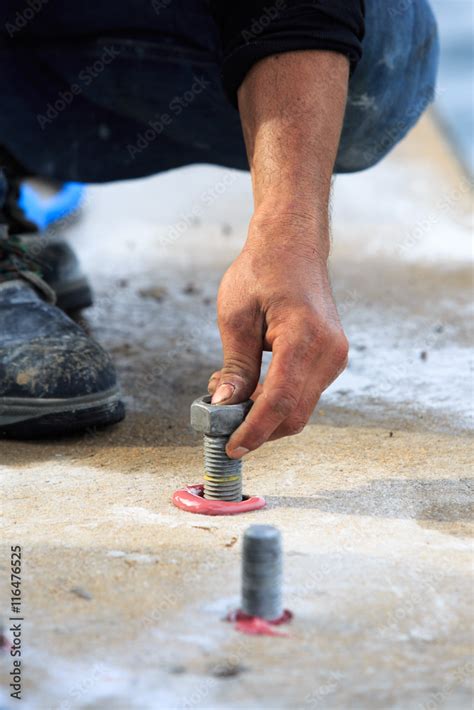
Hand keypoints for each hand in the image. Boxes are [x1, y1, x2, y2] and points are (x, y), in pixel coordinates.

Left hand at [208, 212, 347, 458]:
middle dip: (258, 427)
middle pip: (295, 414)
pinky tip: (253, 386)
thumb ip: (235, 366)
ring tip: (231, 393)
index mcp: (305, 337)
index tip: (232, 446)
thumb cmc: (262, 271)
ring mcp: (335, 356)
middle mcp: (329, 352)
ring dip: (266, 413)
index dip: (255, 430)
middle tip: (221, 420)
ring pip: (300, 408)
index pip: (280, 401)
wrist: (293, 246)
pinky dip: (278, 400)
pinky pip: (305, 393)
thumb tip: (225, 406)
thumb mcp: (236, 317)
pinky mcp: (331, 358)